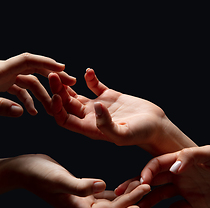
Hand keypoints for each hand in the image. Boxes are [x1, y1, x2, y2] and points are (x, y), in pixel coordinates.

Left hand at [0, 53, 75, 116]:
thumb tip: (21, 112)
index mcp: (0, 70)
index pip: (28, 61)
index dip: (47, 63)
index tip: (63, 69)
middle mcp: (4, 70)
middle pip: (34, 69)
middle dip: (52, 77)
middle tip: (69, 85)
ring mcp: (3, 77)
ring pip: (29, 82)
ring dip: (42, 93)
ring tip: (52, 108)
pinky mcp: (0, 84)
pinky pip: (19, 89)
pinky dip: (28, 100)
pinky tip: (31, 112)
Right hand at [10, 154, 150, 207]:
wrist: (24, 169)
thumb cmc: (37, 174)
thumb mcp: (58, 179)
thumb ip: (79, 185)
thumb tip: (103, 186)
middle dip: (130, 202)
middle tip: (146, 187)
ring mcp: (80, 200)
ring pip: (108, 203)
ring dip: (124, 196)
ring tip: (140, 184)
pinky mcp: (80, 191)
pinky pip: (102, 195)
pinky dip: (114, 191)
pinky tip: (123, 184)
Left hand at [48, 68, 165, 148]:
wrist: (156, 126)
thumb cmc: (141, 134)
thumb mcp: (124, 134)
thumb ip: (107, 125)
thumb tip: (97, 107)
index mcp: (90, 128)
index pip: (64, 120)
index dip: (56, 108)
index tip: (57, 95)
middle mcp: (90, 117)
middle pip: (66, 104)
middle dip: (57, 91)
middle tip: (52, 75)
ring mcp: (99, 106)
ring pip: (76, 95)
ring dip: (67, 84)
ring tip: (61, 71)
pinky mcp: (109, 96)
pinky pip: (94, 86)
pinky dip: (90, 78)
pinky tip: (89, 71)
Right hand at [137, 145, 209, 207]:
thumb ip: (190, 157)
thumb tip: (173, 167)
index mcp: (180, 159)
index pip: (157, 164)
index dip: (147, 172)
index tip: (141, 181)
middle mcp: (178, 174)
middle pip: (153, 180)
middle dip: (136, 186)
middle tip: (122, 195)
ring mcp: (184, 188)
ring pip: (160, 196)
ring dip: (148, 203)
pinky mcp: (193, 201)